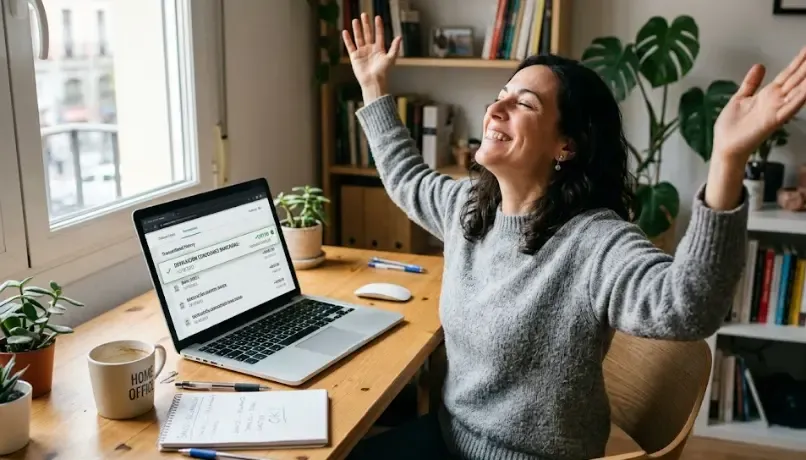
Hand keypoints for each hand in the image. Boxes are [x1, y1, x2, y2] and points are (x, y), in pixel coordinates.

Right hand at [341, 13, 400, 101]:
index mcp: (379, 49)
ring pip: (359, 38)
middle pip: (368, 34)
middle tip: (364, 14)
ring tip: (355, 20)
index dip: (378, 26)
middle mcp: (370, 49)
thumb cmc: (383, 72)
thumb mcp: (390, 59)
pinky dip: (347, 39)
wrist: (373, 82)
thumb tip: (399, 36)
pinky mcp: (354, 57)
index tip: (377, 17)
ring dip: (357, 29)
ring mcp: (362, 52)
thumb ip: (395, 47)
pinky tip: (345, 32)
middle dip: (366, 24)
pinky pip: (350, 46)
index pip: (379, 35)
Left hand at [712, 46, 805, 163]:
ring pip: (798, 91)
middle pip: (796, 79)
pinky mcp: (773, 121)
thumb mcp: (740, 98)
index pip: (788, 74)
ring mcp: (776, 110)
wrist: (725, 147)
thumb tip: (759, 66)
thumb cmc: (731, 128)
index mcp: (768, 94)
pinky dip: (800, 98)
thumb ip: (751, 83)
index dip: (798, 61)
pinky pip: (790, 108)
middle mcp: (776, 101)